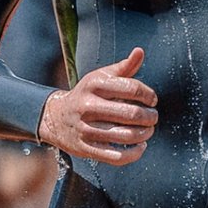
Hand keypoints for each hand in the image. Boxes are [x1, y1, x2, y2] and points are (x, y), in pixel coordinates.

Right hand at [38, 47, 157, 165]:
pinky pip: (116, 156)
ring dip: (145, 134)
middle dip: (150, 117)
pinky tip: (140, 146)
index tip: (152, 100)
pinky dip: (134, 153)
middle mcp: (88, 106)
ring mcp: (85, 129)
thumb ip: (123, 67)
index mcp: (94, 84)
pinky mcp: (85, 148)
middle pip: (131, 113)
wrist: (54, 117)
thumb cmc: (86, 94)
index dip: (148, 95)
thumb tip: (140, 51)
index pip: (132, 88)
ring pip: (126, 135)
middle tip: (153, 117)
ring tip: (148, 131)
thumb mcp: (100, 77)